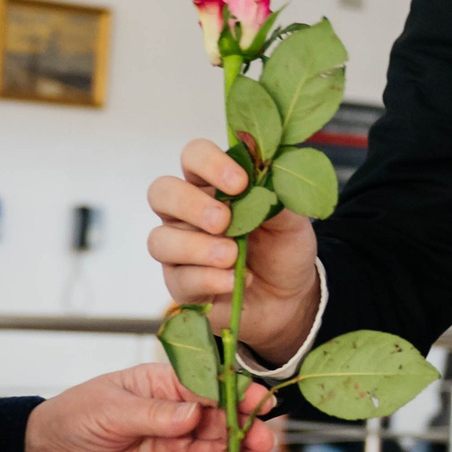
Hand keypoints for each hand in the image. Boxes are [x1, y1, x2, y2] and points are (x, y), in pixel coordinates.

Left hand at [25, 364, 279, 451]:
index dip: (239, 394)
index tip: (261, 403)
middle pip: (224, 423)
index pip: (211, 386)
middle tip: (263, 444)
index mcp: (166, 388)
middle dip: (247, 432)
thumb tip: (193, 413)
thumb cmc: (74, 419)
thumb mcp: (110, 408)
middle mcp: (178, 419)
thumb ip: (153, 413)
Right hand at [146, 138, 321, 363]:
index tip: (241, 183)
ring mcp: (179, 249)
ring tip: (231, 256)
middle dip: (191, 205)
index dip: (210, 163)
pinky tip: (235, 281)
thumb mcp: (291, 220)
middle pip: (161, 192)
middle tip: (223, 221)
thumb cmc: (283, 247)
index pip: (193, 156)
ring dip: (197, 247)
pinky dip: (209, 279)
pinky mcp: (181, 284)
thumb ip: (278, 196)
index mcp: (212, 184)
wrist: (288, 296)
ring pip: (160, 240)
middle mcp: (187, 213)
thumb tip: (268, 173)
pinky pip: (180, 279)